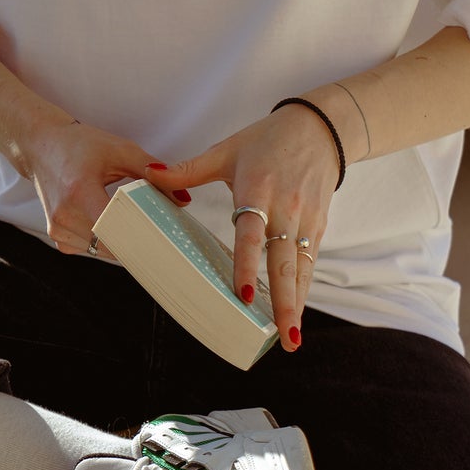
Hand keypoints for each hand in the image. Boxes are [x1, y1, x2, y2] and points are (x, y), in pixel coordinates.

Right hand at [24, 117, 181, 257]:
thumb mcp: (119, 150)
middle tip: (163, 235)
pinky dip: (106, 242)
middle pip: (112, 245)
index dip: (143, 238)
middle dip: (139, 241)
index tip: (166, 241)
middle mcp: (64, 216)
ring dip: (123, 242)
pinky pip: (91, 250)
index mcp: (79, 192)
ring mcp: (57, 229)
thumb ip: (151, 172)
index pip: (117, 230)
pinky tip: (114, 226)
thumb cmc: (80, 145)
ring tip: (138, 224)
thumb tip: (183, 199)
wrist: (41, 146)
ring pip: (103, 251)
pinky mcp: (57, 237)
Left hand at [151, 107, 335, 351]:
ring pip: (300, 269)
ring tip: (291, 339)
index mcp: (258, 189)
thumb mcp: (227, 150)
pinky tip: (296, 315)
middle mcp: (285, 209)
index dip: (247, 264)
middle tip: (281, 336)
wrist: (320, 129)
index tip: (243, 293)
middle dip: (284, 302)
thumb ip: (188, 169)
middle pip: (284, 262)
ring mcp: (305, 220)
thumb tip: (150, 174)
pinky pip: (309, 263)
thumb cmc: (269, 140)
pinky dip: (304, 290)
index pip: (252, 233)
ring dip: (296, 305)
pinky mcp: (318, 226)